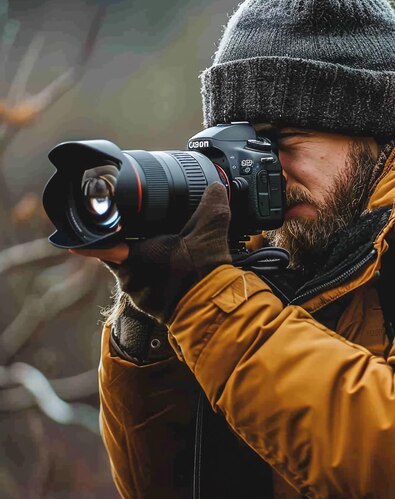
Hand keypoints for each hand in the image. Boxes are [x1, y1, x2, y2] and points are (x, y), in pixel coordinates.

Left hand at [71, 183, 231, 323]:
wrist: (213, 311)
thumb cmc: (203, 275)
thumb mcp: (210, 231)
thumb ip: (213, 206)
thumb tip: (217, 187)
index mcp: (134, 256)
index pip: (97, 245)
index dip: (86, 238)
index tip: (72, 235)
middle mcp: (130, 278)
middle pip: (115, 256)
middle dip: (124, 244)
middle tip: (138, 232)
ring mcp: (139, 296)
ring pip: (131, 273)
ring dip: (141, 263)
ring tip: (162, 252)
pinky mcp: (151, 308)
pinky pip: (144, 288)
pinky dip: (153, 279)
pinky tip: (172, 272)